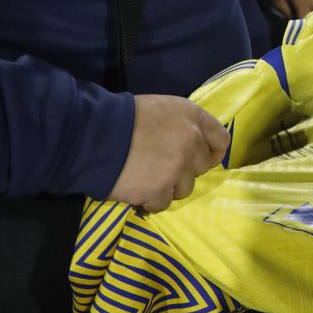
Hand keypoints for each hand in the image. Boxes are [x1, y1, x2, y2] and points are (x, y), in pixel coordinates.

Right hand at [107, 95, 229, 212]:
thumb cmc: (124, 118)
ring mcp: (177, 167)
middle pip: (200, 168)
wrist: (92, 135)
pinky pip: (162, 203)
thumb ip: (182, 125)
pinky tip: (135, 189)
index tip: (198, 161)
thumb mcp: (162, 109)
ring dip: (166, 187)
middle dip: (182, 171)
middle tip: (159, 167)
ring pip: (184, 189)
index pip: (220, 141)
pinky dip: (149, 200)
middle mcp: (191, 140)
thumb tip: (192, 145)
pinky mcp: (159, 189)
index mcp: (193, 116)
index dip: (211, 153)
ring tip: (144, 177)